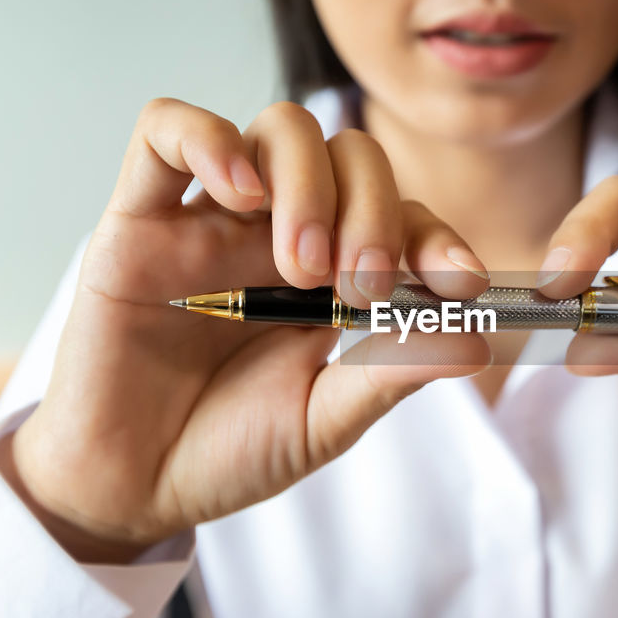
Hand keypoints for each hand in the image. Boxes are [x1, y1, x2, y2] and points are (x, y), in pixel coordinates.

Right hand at [3, 98, 490, 561]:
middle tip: (360, 285)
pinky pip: (165, 133)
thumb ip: (393, 372)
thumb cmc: (232, 451)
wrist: (137, 487)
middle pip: (348, 156)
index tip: (461, 281)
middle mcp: (279, 232)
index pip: (401, 216)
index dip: (437, 236)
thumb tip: (480, 341)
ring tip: (302, 264)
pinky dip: (211, 140)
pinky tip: (240, 191)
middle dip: (372, 211)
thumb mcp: (326, 419)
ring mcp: (213, 220)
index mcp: (334, 274)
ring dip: (309, 183)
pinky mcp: (138, 221)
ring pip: (278, 130)